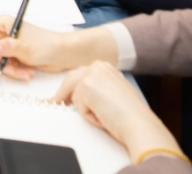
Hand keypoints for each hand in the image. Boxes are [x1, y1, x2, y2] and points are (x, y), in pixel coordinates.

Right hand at [0, 17, 117, 80]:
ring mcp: (9, 46)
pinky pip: (7, 67)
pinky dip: (15, 72)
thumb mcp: (26, 47)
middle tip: (10, 69)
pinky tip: (27, 73)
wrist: (64, 54)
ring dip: (9, 70)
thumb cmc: (47, 44)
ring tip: (24, 73)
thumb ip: (7, 47)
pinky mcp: (15, 56)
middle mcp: (4, 34)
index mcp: (3, 24)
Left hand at [54, 61, 180, 160]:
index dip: (71, 89)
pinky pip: (78, 107)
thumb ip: (98, 89)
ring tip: (104, 116)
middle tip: (52, 103)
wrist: (140, 124)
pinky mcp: (86, 87)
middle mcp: (98, 67)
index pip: (79, 75)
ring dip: (86, 111)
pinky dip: (89, 116)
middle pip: (70, 81)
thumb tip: (77, 96)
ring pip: (74, 96)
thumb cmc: (132, 115)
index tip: (61, 96)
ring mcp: (91, 75)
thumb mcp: (113, 94)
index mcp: (105, 67)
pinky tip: (103, 117)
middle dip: (62, 95)